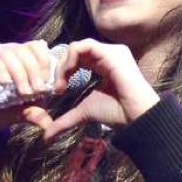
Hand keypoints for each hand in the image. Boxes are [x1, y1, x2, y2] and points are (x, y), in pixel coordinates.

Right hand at [0, 40, 53, 131]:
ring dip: (20, 73)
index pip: (36, 47)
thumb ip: (35, 113)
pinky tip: (5, 82)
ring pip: (9, 53)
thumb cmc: (1, 107)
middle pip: (24, 50)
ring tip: (24, 91)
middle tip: (38, 91)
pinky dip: (1, 70)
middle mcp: (7, 50)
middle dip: (34, 71)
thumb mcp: (21, 111)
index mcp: (21, 56)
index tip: (47, 83)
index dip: (44, 62)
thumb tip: (48, 124)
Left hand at [24, 38, 160, 140]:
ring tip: (62, 82)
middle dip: (61, 67)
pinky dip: (71, 58)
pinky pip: (84, 46)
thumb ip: (66, 119)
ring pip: (77, 47)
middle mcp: (108, 55)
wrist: (135, 118)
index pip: (77, 58)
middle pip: (75, 51)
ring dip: (64, 63)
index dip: (63, 70)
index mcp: (104, 65)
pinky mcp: (112, 53)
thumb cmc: (116, 114)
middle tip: (57, 87)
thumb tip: (47, 136)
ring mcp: (111, 52)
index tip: (58, 90)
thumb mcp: (85, 112)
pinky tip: (69, 74)